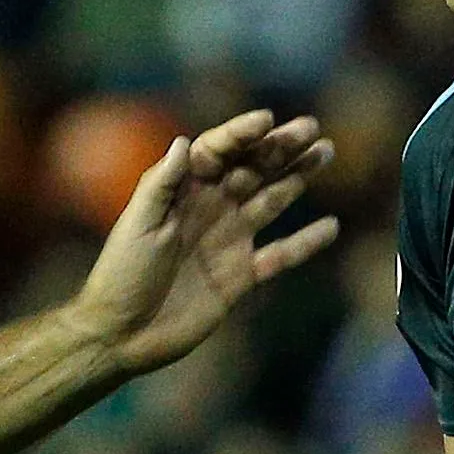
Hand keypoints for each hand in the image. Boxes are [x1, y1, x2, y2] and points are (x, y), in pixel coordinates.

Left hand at [70, 112, 339, 376]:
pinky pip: (280, 255)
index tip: (268, 120)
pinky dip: (305, 243)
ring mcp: (228, 240)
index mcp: (183, 192)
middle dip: (280, 147)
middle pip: (252, 169)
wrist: (123, 333)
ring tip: (325, 152)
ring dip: (297, 177)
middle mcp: (210, 209)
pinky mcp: (240, 276)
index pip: (217, 152)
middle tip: (312, 127)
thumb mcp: (137, 225)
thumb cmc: (122, 274)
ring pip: (271, 200)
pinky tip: (331, 227)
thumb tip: (182, 141)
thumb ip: (161, 184)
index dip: (241, 134)